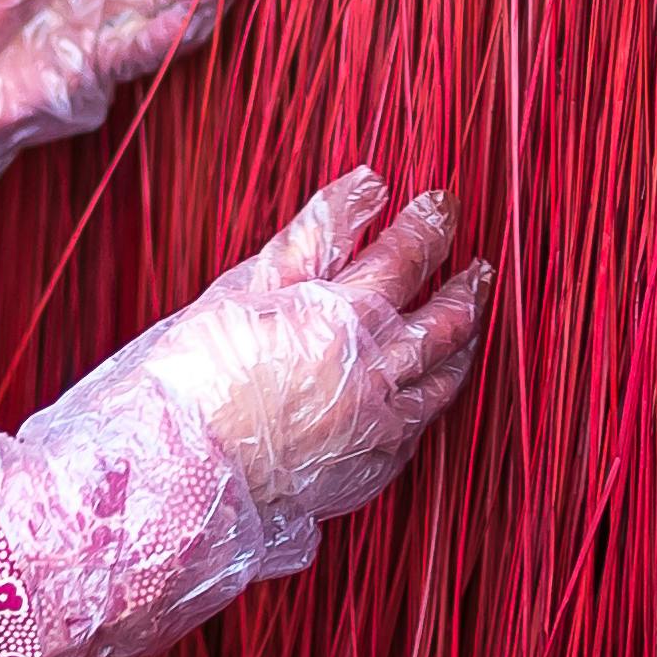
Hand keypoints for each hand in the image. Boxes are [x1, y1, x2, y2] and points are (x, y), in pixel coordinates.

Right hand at [122, 169, 487, 526]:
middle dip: (464, 283)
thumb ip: (314, 235)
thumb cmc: (197, 372)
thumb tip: (368, 185)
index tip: (438, 203)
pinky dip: (434, 396)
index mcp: (342, 318)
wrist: (181, 472)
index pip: (406, 256)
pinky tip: (433, 382)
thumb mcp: (248, 287)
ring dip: (463, 340)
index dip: (427, 224)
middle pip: (442, 318)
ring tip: (470, 316)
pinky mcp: (372, 467)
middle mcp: (374, 371)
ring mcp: (378, 424)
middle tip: (475, 263)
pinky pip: (422, 425)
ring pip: (444, 375)